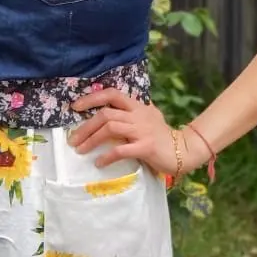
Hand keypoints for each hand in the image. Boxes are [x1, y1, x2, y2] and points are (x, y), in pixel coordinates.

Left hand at [69, 87, 208, 176]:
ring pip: (110, 128)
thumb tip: (113, 111)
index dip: (92, 98)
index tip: (75, 107)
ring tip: (80, 150)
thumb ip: (133, 113)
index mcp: (138, 107)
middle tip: (73, 139)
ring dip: (91, 139)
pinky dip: (107, 156)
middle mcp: (139, 115)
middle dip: (85, 126)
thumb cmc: (163, 137)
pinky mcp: (146, 147)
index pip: (112, 94)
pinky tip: (99, 163)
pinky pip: (121, 150)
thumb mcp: (149, 118)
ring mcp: (143, 130)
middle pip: (106, 114)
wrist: (184, 151)